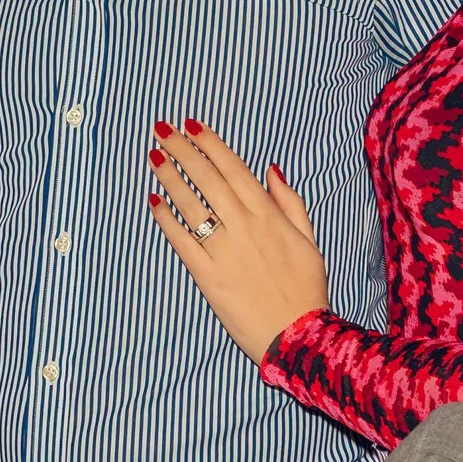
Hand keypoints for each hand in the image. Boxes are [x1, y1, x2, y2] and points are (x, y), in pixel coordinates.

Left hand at [146, 119, 327, 362]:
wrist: (298, 336)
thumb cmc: (305, 288)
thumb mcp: (308, 240)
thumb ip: (289, 202)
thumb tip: (270, 168)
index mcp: (270, 216)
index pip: (234, 169)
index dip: (210, 144)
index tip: (191, 125)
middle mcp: (245, 227)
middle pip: (208, 179)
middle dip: (183, 150)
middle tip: (161, 130)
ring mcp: (225, 251)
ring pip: (192, 205)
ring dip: (170, 177)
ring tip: (154, 156)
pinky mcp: (208, 276)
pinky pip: (182, 241)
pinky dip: (166, 220)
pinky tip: (154, 201)